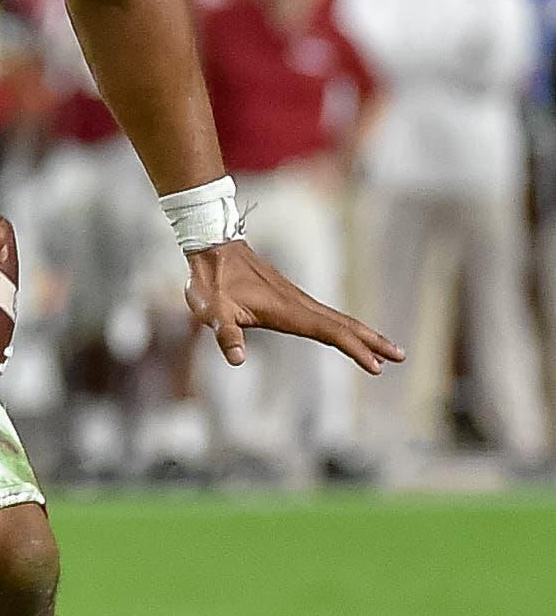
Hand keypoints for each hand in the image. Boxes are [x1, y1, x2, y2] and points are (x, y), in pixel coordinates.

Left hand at [185, 240, 403, 373]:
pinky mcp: (292, 298)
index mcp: (287, 310)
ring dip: (365, 334)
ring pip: (339, 319)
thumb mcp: (213, 311)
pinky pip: (327, 316)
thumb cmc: (213, 282)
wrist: (214, 248)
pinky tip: (350, 334)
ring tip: (389, 351)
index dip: (354, 349)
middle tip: (402, 357)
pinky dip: (346, 327)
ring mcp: (298, 299)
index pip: (330, 332)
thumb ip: (226, 335)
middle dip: (373, 342)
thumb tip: (237, 359)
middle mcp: (299, 303)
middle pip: (344, 324)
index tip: (376, 366)